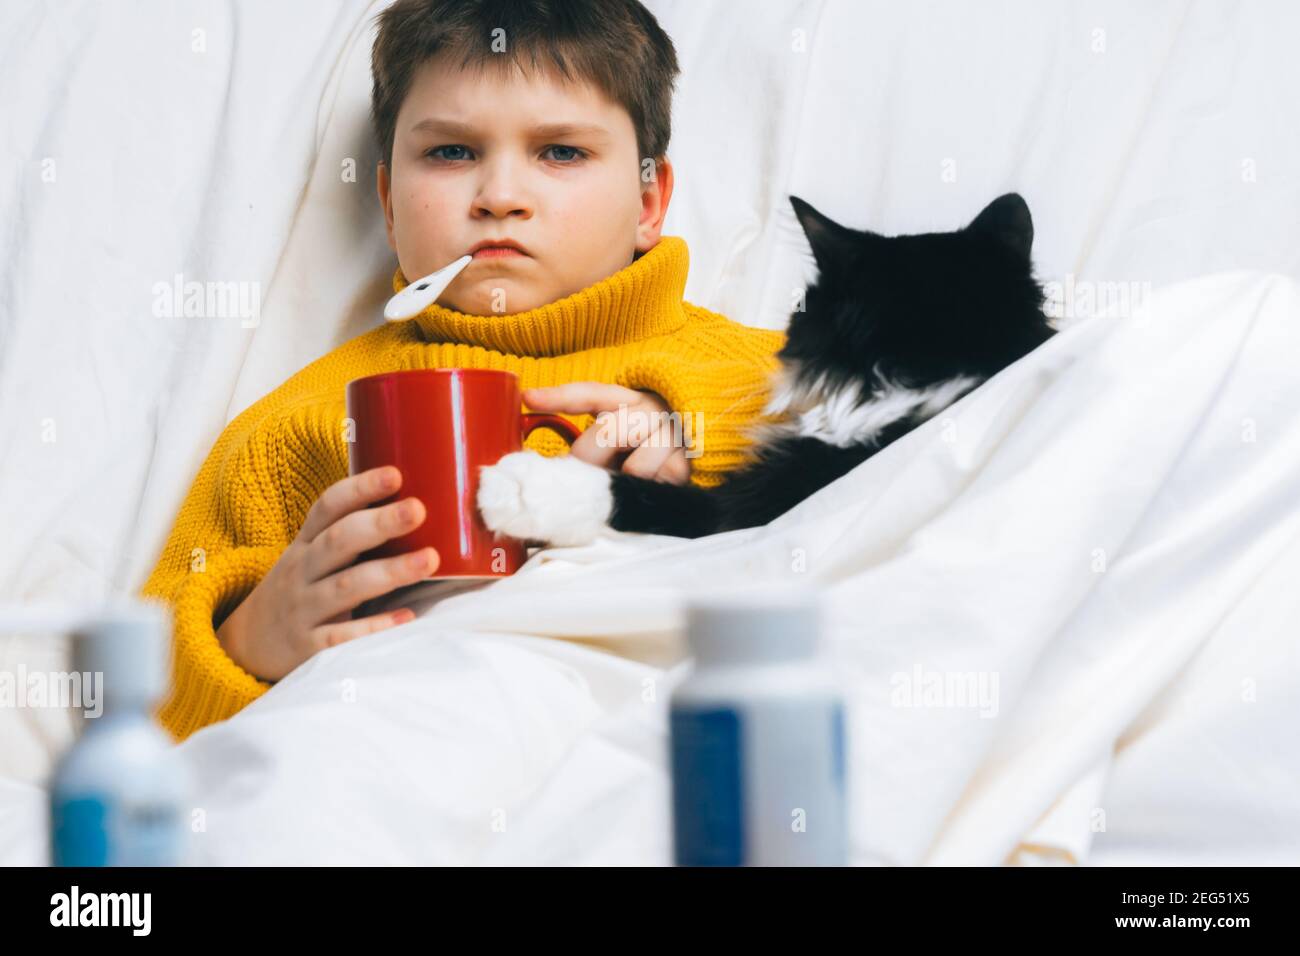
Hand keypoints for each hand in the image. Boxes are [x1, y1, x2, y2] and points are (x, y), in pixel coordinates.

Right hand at [216, 465, 437, 681]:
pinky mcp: (307, 648)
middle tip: (418, 509)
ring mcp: (302, 610)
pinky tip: (406, 616)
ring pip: (345, 587)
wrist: (245, 646)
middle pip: (338, 542)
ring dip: (389, 572)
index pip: (328, 508)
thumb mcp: (312, 556)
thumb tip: (419, 506)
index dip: (359, 489)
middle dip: (379, 524)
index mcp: (306, 543)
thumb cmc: (300, 590)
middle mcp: (301, 572)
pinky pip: (340, 636)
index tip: (395, 473)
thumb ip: (353, 535)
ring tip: (430, 560)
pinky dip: (373, 627)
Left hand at [522, 382, 692, 485]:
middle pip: (608, 432)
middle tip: (586, 478)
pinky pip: (661, 481)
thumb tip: (555, 470)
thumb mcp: (623, 436)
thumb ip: (593, 445)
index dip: (559, 397)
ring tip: (631, 482)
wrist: (706, 446)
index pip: (590, 394)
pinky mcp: (691, 458)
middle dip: (590, 461)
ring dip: (627, 481)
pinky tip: (657, 485)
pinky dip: (653, 490)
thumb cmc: (651, 448)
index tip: (529, 398)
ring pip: (636, 466)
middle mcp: (650, 408)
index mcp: (626, 399)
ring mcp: (673, 431)